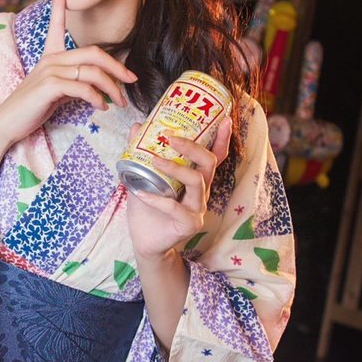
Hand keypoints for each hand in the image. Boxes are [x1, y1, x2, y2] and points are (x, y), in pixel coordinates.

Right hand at [0, 0, 137, 148]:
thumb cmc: (31, 108)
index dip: (59, 6)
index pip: (56, 25)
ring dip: (112, 88)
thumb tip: (98, 88)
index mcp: (50, 56)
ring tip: (120, 101)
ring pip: (92, 72)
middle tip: (132, 79)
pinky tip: (101, 107)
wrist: (8, 123)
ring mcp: (50, 71)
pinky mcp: (50, 86)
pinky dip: (97, 98)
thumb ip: (74, 83)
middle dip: (118, 67)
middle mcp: (50, 59)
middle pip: (94, 53)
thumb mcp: (56, 91)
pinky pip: (83, 88)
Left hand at [125, 116, 232, 260]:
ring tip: (155, 161)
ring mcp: (197, 208)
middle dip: (192, 147)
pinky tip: (141, 194)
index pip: (213, 156)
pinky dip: (156, 199)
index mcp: (194, 178)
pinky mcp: (189, 224)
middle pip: (209, 163)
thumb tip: (138, 126)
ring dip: (176, 168)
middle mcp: (201, 191)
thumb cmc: (147, 209)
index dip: (221, 139)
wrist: (145, 242)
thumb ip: (140, 153)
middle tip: (170, 137)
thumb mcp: (142, 177)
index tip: (223, 120)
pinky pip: (175, 208)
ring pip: (197, 181)